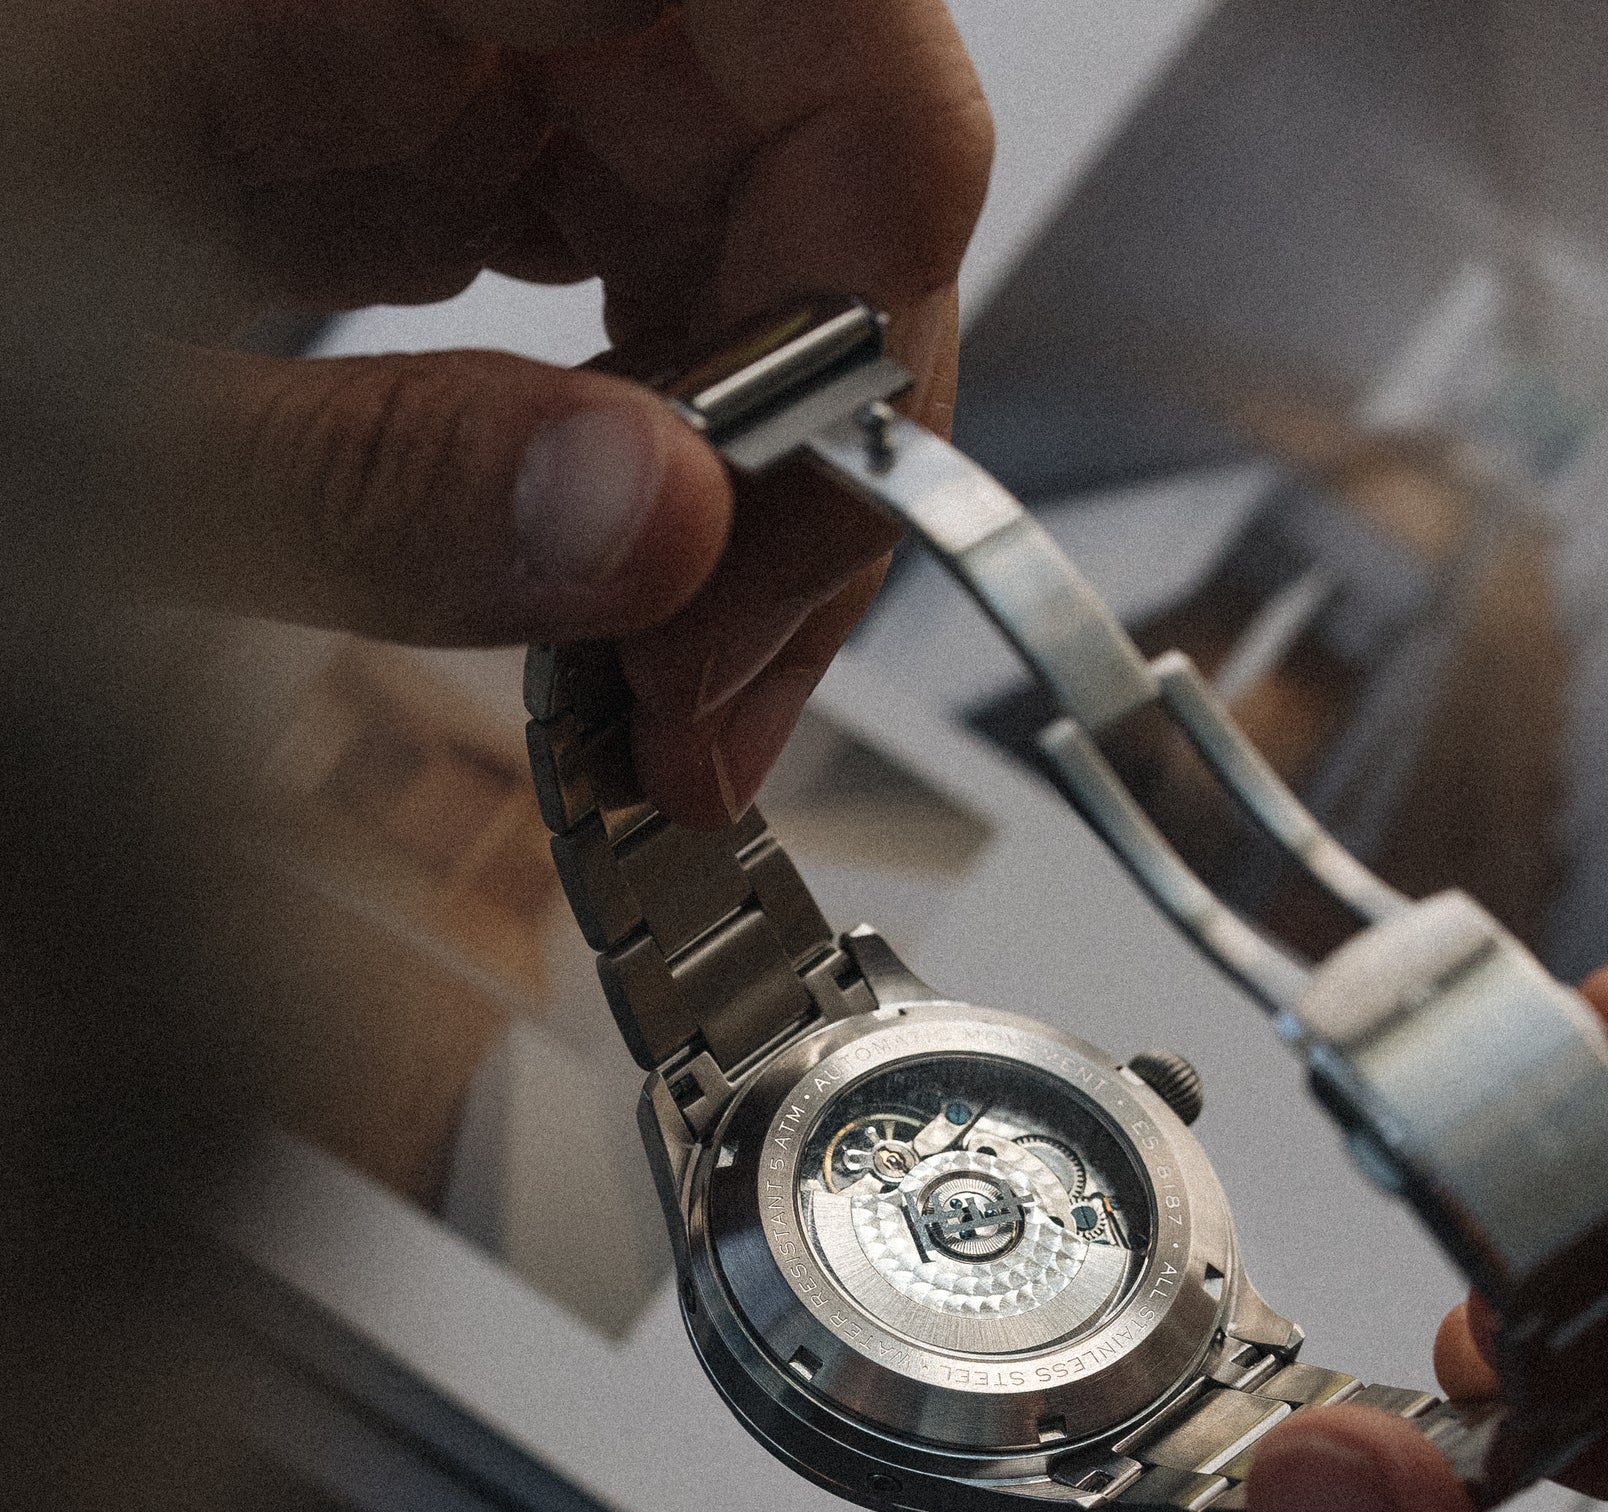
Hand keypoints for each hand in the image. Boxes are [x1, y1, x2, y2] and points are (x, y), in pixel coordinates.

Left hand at [47, 0, 991, 821]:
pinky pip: (626, 248)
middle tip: (712, 693)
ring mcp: (447, 22)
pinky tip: (591, 571)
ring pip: (742, 213)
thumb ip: (371, 476)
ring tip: (656, 679)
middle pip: (813, 141)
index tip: (781, 565)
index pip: (830, 41)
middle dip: (806, 446)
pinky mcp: (415, 115)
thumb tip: (652, 534)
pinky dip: (645, 430)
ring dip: (738, 465)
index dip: (872, 310)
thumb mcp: (72, 411)